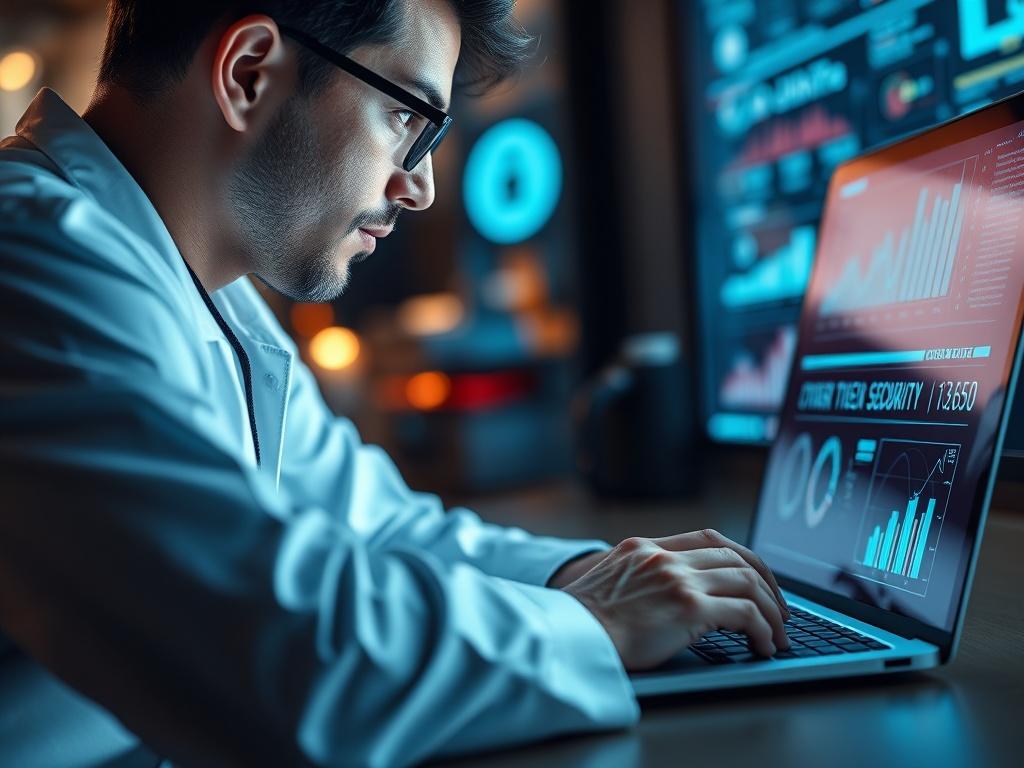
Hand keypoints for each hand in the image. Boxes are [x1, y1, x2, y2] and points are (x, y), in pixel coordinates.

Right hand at [562, 529, 789, 670]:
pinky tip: (762, 646)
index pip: (709, 539)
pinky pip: (745, 612)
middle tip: (779, 612)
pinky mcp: (687, 605)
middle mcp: (663, 556)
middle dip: (767, 585)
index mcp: (644, 547)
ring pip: (747, 581)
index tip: (758, 581)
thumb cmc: (584, 624)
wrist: (566, 636)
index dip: (743, 559)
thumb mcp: (612, 585)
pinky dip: (762, 629)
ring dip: (770, 611)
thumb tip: (681, 603)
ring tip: (776, 635)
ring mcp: (676, 577)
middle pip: (736, 556)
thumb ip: (644, 580)